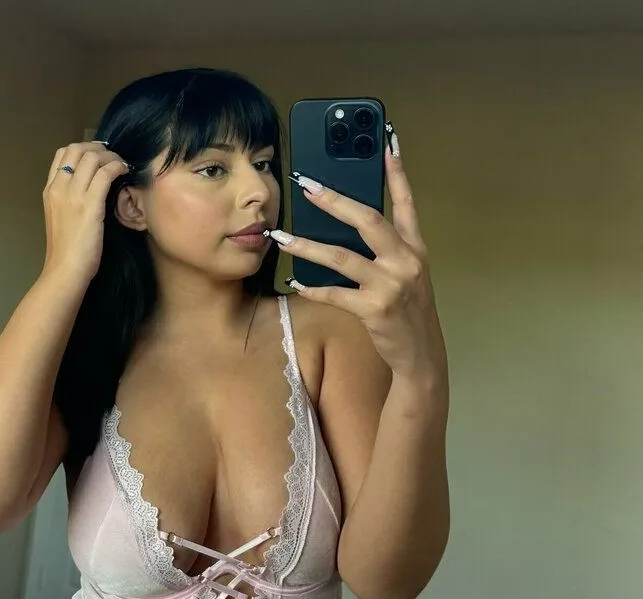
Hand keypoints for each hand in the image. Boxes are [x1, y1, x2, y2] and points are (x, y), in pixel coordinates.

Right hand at [41, 141, 131, 287]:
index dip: (83, 150)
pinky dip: (117, 167)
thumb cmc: (66, 253)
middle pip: (76, 149)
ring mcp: (73, 194)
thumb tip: (87, 193)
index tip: (98, 158)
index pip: (62, 154)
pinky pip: (105, 173)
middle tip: (114, 157)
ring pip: (92, 157)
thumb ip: (69, 203)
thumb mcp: (61, 220)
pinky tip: (125, 172)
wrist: (65, 271)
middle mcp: (59, 188)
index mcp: (50, 191)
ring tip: (122, 165)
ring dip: (111, 157)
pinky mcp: (90, 204)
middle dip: (98, 148)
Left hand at [270, 129, 446, 379]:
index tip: (386, 141)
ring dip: (307, 246)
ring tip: (281, 237)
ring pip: (342, 257)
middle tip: (307, 186)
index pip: (406, 202)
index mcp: (415, 248)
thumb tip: (349, 228)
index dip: (396, 172)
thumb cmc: (408, 312)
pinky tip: (295, 283)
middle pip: (367, 220)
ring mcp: (390, 284)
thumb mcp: (408, 275)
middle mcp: (405, 261)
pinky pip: (335, 293)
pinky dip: (313, 288)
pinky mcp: (374, 309)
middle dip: (334, 201)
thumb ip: (388, 251)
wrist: (420, 354)